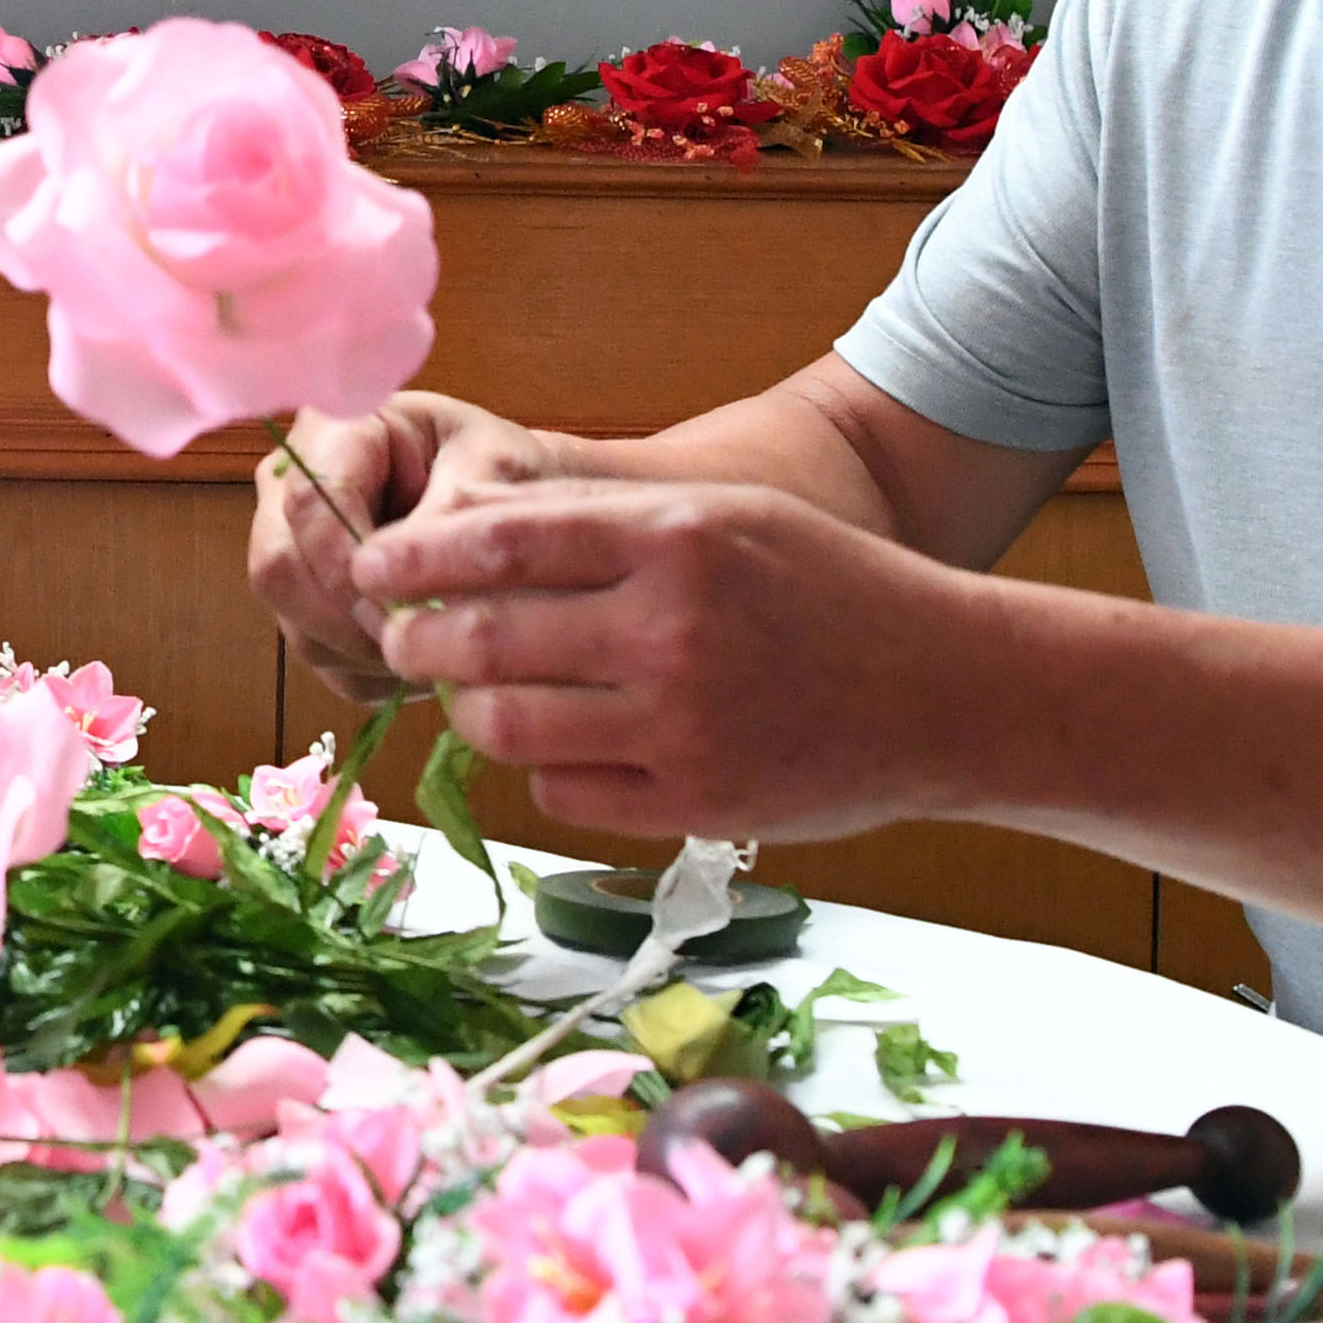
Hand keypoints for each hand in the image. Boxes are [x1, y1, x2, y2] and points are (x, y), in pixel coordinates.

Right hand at [247, 392, 550, 700]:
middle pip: (280, 567)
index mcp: (333, 431)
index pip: (310, 498)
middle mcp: (290, 490)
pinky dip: (374, 670)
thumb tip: (407, 588)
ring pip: (295, 621)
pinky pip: (320, 656)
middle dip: (352, 616)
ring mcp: (290, 552)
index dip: (350, 561)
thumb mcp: (497, 470)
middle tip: (426, 640)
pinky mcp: (304, 609)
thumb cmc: (501, 471)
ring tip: (439, 647)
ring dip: (366, 650)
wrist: (515, 506)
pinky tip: (425, 655)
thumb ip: (451, 516)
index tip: (411, 602)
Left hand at [352, 476, 989, 842]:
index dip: (413, 558)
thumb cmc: (830, 588)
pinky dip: (541, 769)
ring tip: (468, 691)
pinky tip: (558, 744)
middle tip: (399, 637)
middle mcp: (670, 632)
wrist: (951, 692)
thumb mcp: (726, 517)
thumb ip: (604, 523)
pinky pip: (562, 791)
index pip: (498, 541)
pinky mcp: (693, 805)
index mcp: (674, 541)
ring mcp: (681, 727)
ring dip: (467, 709)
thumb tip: (464, 535)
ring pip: (506, 725)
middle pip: (483, 638)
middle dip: (418, 639)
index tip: (371, 568)